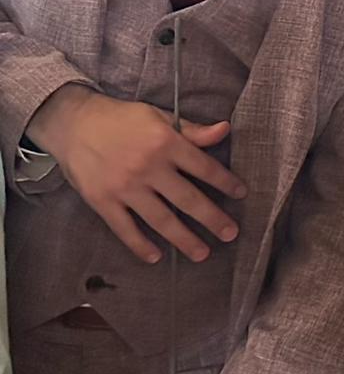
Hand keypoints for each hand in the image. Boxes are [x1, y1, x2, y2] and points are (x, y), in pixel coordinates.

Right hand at [27, 86, 244, 263]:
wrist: (73, 123)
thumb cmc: (120, 118)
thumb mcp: (159, 116)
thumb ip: (192, 130)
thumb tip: (225, 129)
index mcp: (166, 142)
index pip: (205, 167)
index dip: (226, 183)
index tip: (241, 194)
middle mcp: (149, 167)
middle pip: (188, 199)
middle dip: (213, 219)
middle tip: (231, 233)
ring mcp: (125, 187)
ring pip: (161, 219)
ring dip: (184, 239)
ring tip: (202, 253)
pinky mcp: (103, 201)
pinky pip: (125, 229)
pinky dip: (140, 245)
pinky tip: (155, 257)